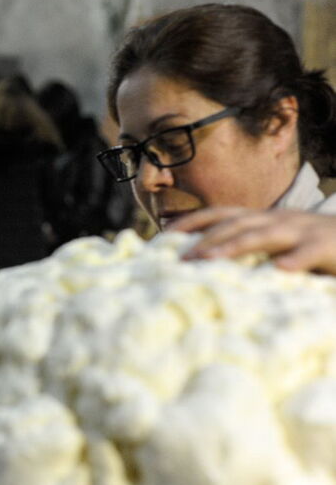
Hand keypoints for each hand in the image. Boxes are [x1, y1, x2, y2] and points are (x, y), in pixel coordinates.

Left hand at [168, 207, 335, 274]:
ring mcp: (301, 230)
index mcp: (263, 218)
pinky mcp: (326, 246)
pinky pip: (309, 252)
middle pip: (236, 224)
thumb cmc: (310, 245)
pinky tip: (279, 270)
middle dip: (206, 239)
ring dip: (235, 246)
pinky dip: (294, 259)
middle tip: (180, 259)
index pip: (221, 214)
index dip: (193, 221)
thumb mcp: (276, 242)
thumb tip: (203, 261)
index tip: (165, 234)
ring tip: (210, 259)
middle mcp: (277, 220)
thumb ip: (247, 248)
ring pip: (264, 235)